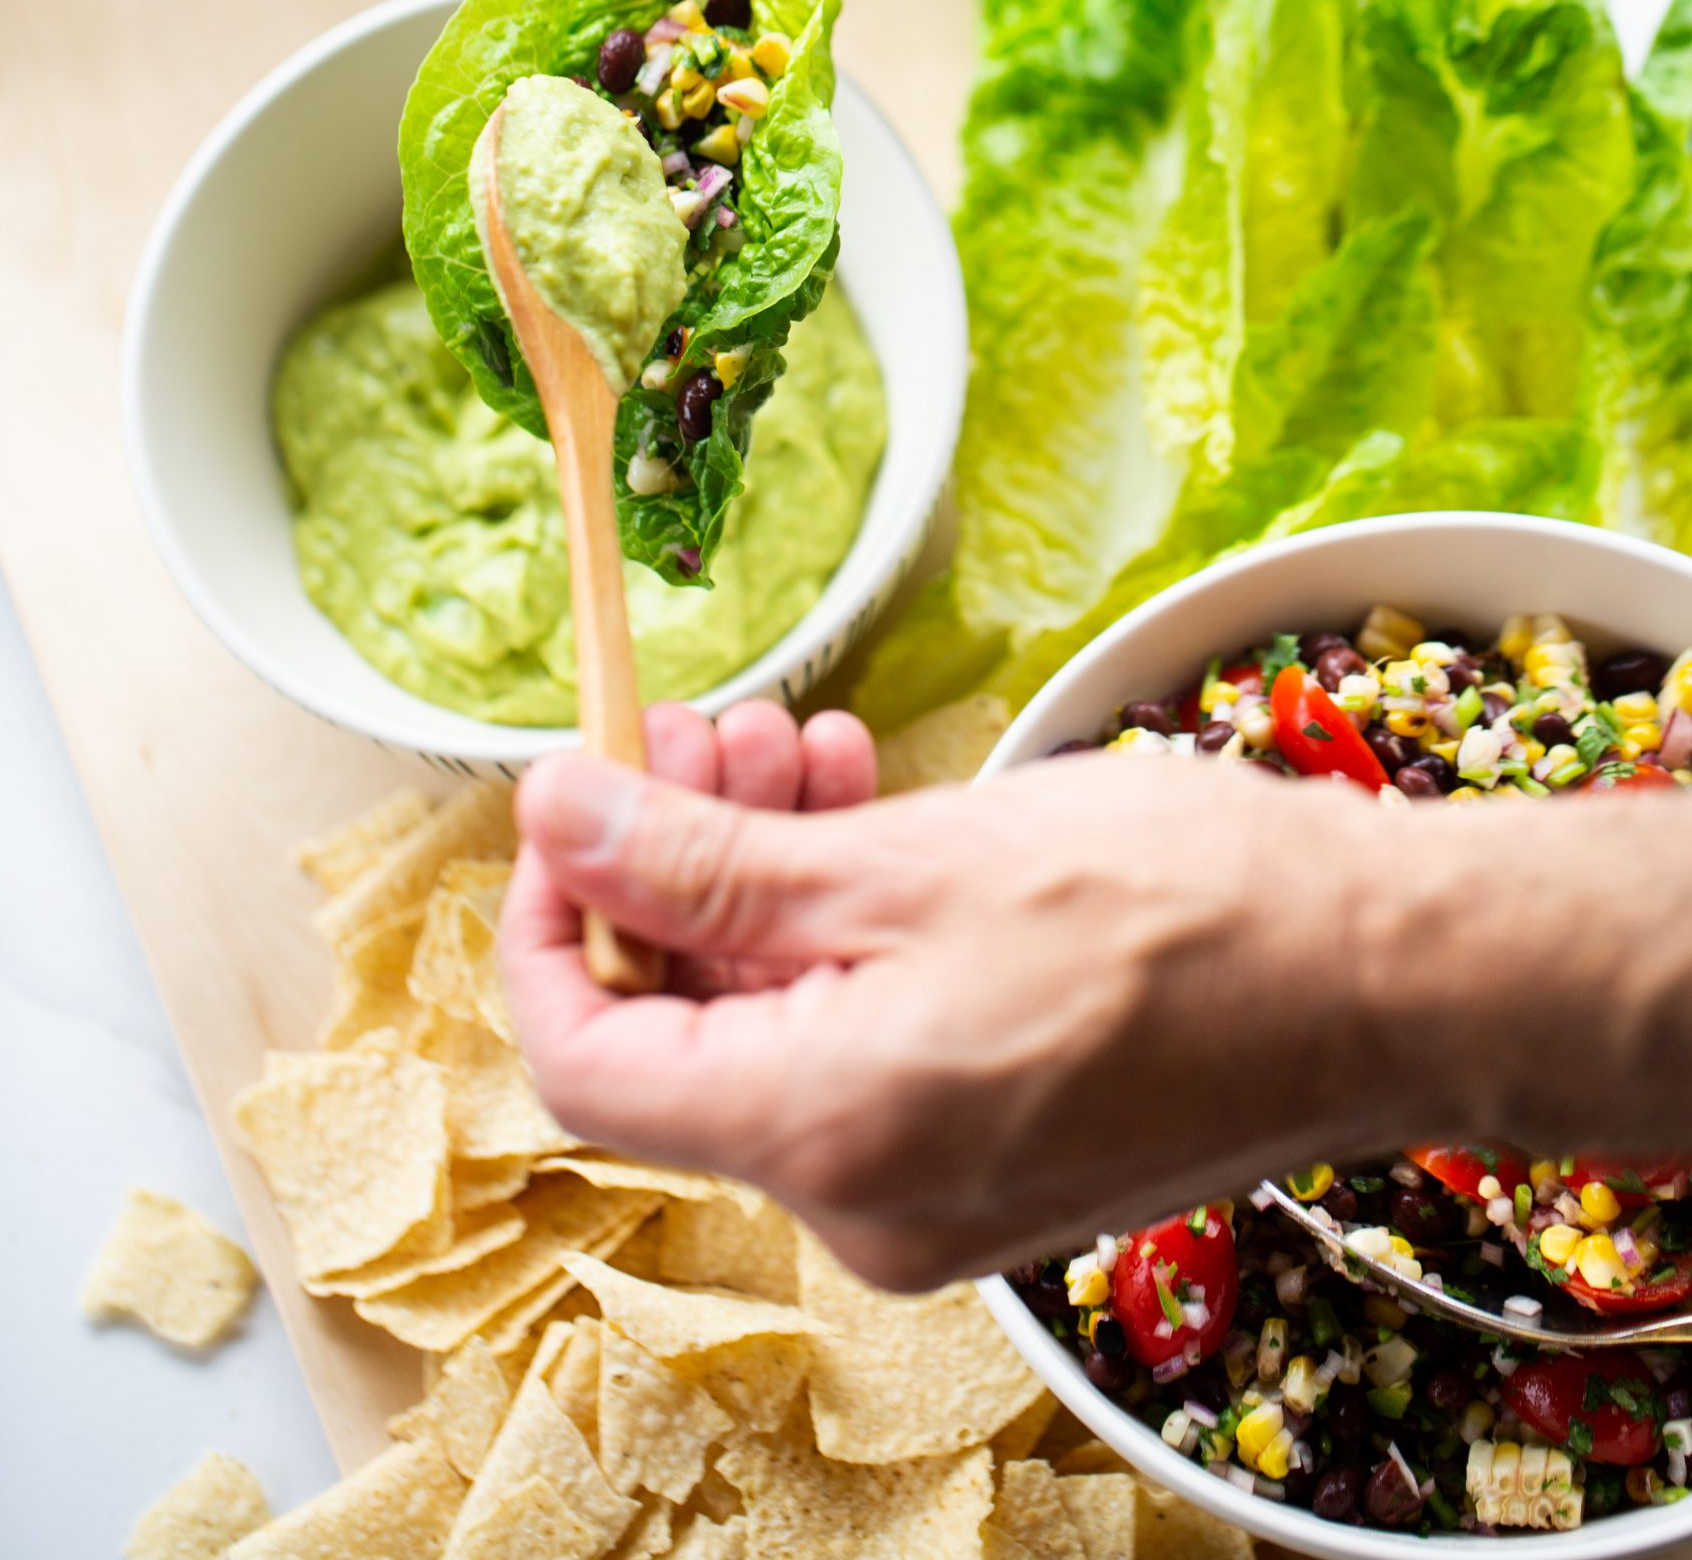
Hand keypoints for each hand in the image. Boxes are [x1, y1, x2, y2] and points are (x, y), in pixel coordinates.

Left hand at [501, 741, 1459, 1287]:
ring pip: (772, 1029)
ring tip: (804, 740)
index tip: (574, 799)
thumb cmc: (1175, 907)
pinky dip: (840, 933)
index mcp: (824, 1137)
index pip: (581, 1060)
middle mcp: (860, 1205)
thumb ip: (702, 859)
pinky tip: (866, 807)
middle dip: (672, 865)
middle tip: (715, 723)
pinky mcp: (990, 1163)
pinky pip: (859, 1052)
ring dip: (759, 880)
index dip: (544, 921)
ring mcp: (930, 1196)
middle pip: (680, 1035)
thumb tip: (555, 815)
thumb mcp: (904, 858)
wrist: (1385, 980)